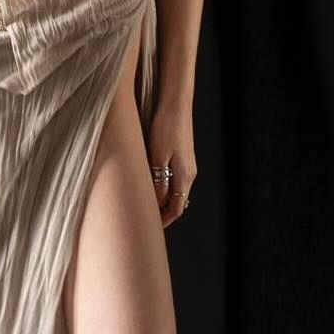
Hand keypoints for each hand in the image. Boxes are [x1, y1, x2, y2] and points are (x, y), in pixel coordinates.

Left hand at [146, 103, 194, 228]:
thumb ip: (158, 183)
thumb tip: (157, 205)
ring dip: (162, 201)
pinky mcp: (183, 157)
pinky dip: (163, 189)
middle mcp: (189, 174)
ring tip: (144, 205)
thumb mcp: (157, 158)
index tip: (148, 229)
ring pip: (175, 192)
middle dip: (162, 214)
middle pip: (177, 203)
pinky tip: (151, 185)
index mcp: (184, 177)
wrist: (176, 104)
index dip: (163, 221)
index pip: (175, 209)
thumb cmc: (166, 128)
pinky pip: (174, 180)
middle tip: (144, 221)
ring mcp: (188, 165)